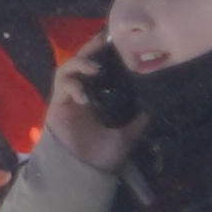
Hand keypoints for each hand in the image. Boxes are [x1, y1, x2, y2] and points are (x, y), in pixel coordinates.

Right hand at [50, 43, 138, 168]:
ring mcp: (67, 98)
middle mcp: (81, 94)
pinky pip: (61, 86)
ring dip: (79, 64)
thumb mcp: (127, 135)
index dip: (103, 54)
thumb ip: (138, 121)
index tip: (116, 41)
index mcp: (97, 98)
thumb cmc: (103, 155)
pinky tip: (83, 94)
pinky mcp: (56, 105)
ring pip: (67, 69)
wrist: (85, 172)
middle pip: (81, 63)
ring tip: (93, 68)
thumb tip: (154, 106)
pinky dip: (72, 85)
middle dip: (89, 50)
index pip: (98, 69)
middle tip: (102, 40)